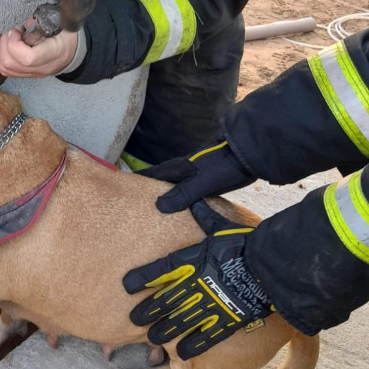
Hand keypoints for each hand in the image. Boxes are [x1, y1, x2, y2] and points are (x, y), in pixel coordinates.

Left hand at [0, 27, 77, 77]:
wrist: (73, 54)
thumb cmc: (67, 38)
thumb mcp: (63, 26)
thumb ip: (46, 23)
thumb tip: (27, 25)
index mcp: (53, 54)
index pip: (28, 58)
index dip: (15, 43)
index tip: (18, 30)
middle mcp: (41, 68)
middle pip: (11, 64)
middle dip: (5, 43)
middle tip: (13, 32)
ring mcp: (33, 73)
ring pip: (5, 68)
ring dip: (1, 50)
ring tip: (10, 38)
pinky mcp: (26, 74)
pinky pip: (6, 70)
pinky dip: (1, 56)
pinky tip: (8, 46)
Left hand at [123, 200, 271, 359]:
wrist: (270, 267)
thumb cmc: (244, 243)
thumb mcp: (220, 226)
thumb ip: (203, 215)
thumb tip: (190, 201)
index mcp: (194, 260)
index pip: (162, 270)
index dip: (143, 278)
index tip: (127, 285)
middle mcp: (197, 284)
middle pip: (166, 300)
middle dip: (148, 310)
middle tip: (134, 319)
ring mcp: (210, 304)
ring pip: (181, 321)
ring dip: (164, 331)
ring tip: (153, 337)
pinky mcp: (226, 320)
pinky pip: (206, 337)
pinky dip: (193, 345)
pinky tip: (181, 353)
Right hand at [137, 140, 254, 213]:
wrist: (247, 155)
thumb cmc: (223, 165)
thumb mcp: (201, 182)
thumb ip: (181, 194)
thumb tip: (158, 206)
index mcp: (177, 169)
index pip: (150, 175)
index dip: (135, 182)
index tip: (121, 191)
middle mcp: (182, 172)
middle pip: (159, 182)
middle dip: (147, 192)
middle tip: (134, 209)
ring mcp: (193, 176)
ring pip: (172, 188)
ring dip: (163, 197)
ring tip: (153, 213)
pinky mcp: (205, 182)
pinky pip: (185, 193)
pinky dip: (178, 201)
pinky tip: (180, 211)